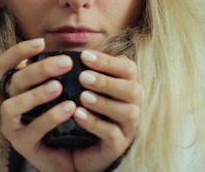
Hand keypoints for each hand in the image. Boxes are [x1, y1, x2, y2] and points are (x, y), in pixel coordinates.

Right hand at [0, 38, 77, 171]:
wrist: (69, 153)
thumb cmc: (64, 118)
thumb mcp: (63, 93)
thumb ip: (63, 74)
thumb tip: (80, 52)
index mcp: (15, 88)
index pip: (5, 64)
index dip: (19, 51)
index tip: (41, 43)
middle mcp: (9, 103)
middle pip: (15, 80)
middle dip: (40, 69)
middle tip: (66, 62)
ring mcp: (12, 124)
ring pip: (14, 104)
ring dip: (37, 93)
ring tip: (60, 87)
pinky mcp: (21, 143)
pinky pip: (33, 128)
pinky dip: (50, 116)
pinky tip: (69, 108)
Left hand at [71, 50, 141, 171]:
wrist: (82, 148)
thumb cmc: (87, 111)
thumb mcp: (88, 89)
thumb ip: (86, 72)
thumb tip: (70, 54)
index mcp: (128, 86)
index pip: (128, 69)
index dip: (108, 61)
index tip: (84, 56)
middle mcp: (134, 105)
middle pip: (133, 89)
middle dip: (107, 81)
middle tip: (83, 77)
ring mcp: (128, 127)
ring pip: (128, 112)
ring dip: (104, 102)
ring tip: (82, 96)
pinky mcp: (118, 146)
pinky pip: (112, 134)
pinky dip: (95, 123)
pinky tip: (78, 115)